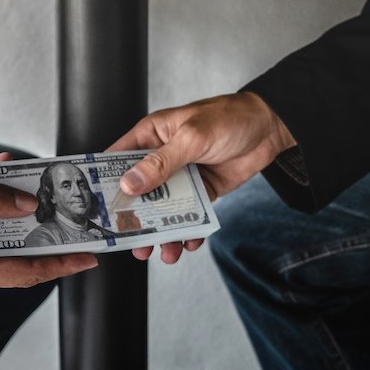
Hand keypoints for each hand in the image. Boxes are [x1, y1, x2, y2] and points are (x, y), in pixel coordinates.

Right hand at [107, 92, 295, 263]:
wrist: (270, 128)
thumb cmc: (228, 118)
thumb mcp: (192, 138)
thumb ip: (161, 162)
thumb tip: (130, 184)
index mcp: (151, 136)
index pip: (117, 159)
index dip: (105, 183)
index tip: (99, 209)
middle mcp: (161, 157)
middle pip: (138, 192)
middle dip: (135, 219)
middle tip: (132, 242)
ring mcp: (181, 176)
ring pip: (163, 209)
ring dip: (162, 232)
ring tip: (164, 251)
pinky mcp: (200, 191)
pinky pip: (189, 215)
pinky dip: (189, 231)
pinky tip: (190, 242)